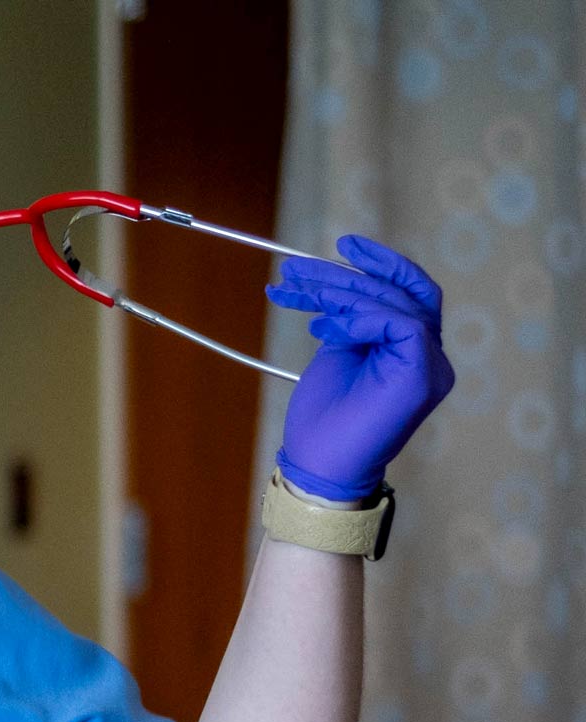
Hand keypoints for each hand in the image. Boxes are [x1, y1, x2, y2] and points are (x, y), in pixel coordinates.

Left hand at [264, 235, 456, 501]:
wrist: (318, 468)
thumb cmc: (324, 421)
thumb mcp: (337, 355)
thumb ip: (352, 321)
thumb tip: (341, 286)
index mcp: (414, 352)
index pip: (409, 293)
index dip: (381, 263)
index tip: (341, 245)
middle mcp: (432, 357)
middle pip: (403, 292)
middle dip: (347, 274)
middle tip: (297, 270)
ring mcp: (432, 367)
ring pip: (397, 303)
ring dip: (342, 293)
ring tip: (300, 296)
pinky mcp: (422, 375)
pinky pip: (399, 323)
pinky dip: (359, 318)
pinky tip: (325, 331)